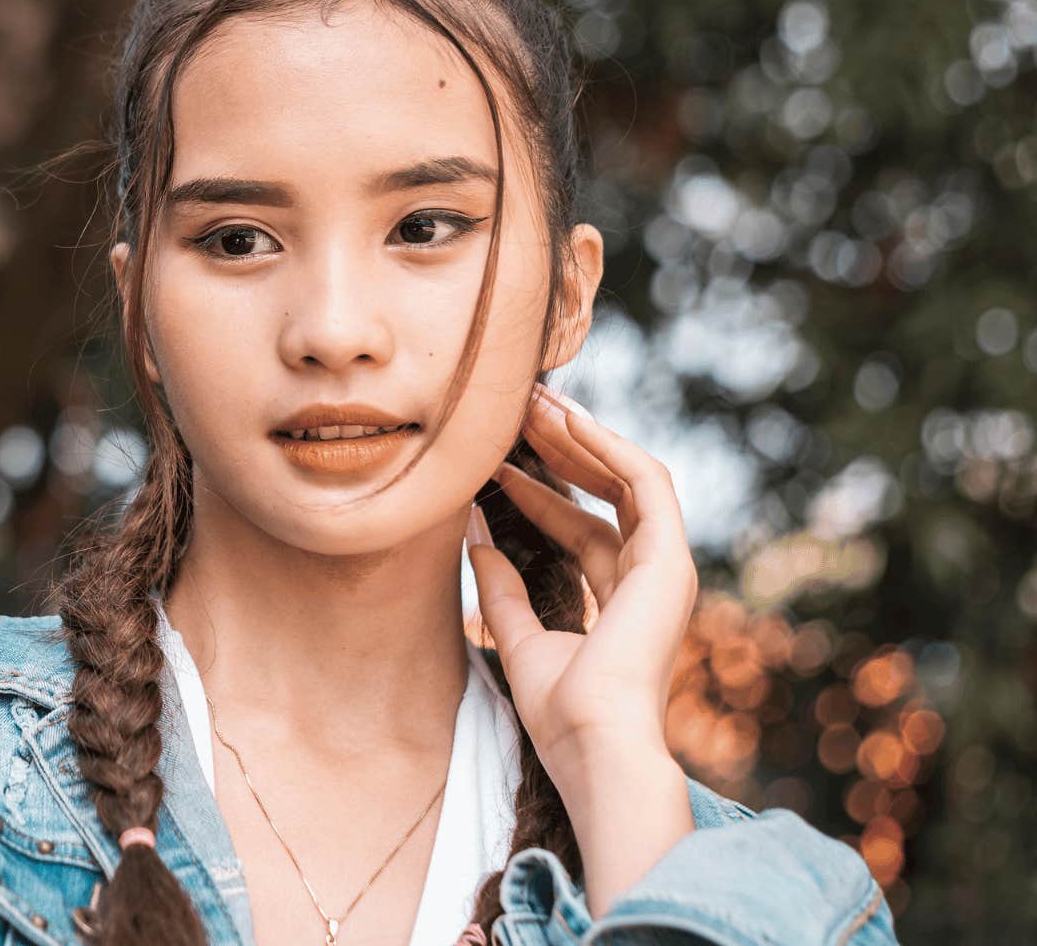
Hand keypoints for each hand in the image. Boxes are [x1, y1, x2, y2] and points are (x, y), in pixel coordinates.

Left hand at [467, 383, 697, 914]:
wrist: (594, 743)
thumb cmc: (562, 712)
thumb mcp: (519, 637)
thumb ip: (500, 587)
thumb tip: (474, 536)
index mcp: (621, 601)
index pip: (581, 527)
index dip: (538, 492)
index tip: (494, 463)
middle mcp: (649, 578)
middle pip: (607, 494)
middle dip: (563, 450)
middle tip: (520, 408)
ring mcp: (666, 567)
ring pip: (627, 477)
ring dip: (583, 436)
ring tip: (537, 400)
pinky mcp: (670, 559)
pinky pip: (643, 482)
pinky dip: (606, 447)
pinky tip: (567, 421)